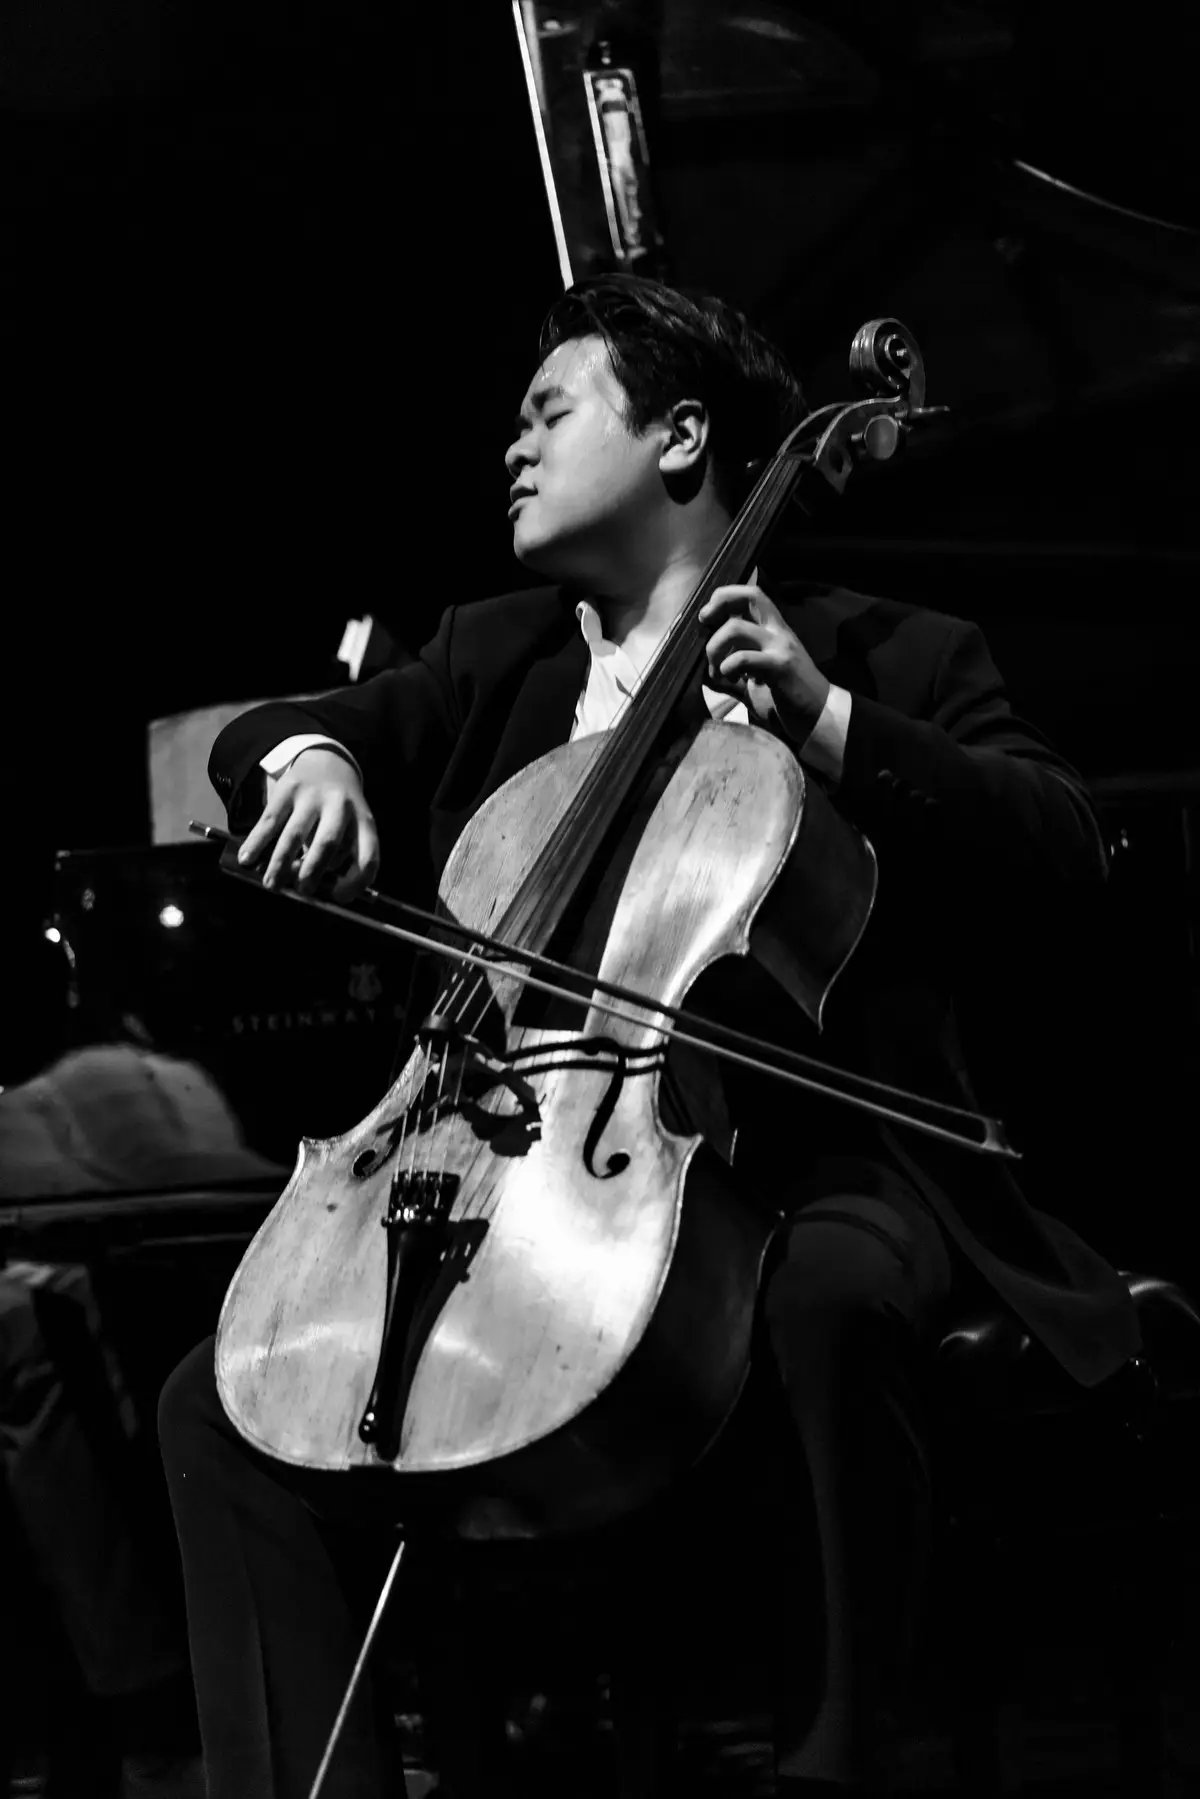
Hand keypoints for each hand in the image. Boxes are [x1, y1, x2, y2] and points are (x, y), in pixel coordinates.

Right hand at [236, 747, 379, 901]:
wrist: (326, 762)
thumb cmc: (337, 811)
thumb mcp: (350, 827)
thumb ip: (336, 856)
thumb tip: (307, 886)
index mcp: (364, 822)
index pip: (367, 857)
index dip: (354, 882)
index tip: (336, 897)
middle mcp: (341, 807)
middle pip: (328, 842)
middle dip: (312, 871)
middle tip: (301, 891)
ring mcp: (313, 796)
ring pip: (295, 834)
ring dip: (280, 863)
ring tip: (271, 884)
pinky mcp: (288, 789)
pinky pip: (270, 820)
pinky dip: (257, 841)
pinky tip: (246, 858)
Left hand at [697, 578, 829, 744]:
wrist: (818, 716)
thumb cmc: (786, 696)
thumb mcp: (754, 679)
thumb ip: (732, 670)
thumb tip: (700, 670)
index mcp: (773, 629)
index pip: (751, 595)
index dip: (725, 596)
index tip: (706, 616)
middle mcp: (778, 631)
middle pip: (751, 595)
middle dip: (720, 602)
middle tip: (704, 623)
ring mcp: (781, 647)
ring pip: (736, 628)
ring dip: (715, 648)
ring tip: (716, 670)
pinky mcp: (781, 667)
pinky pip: (744, 658)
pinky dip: (727, 667)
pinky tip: (732, 681)